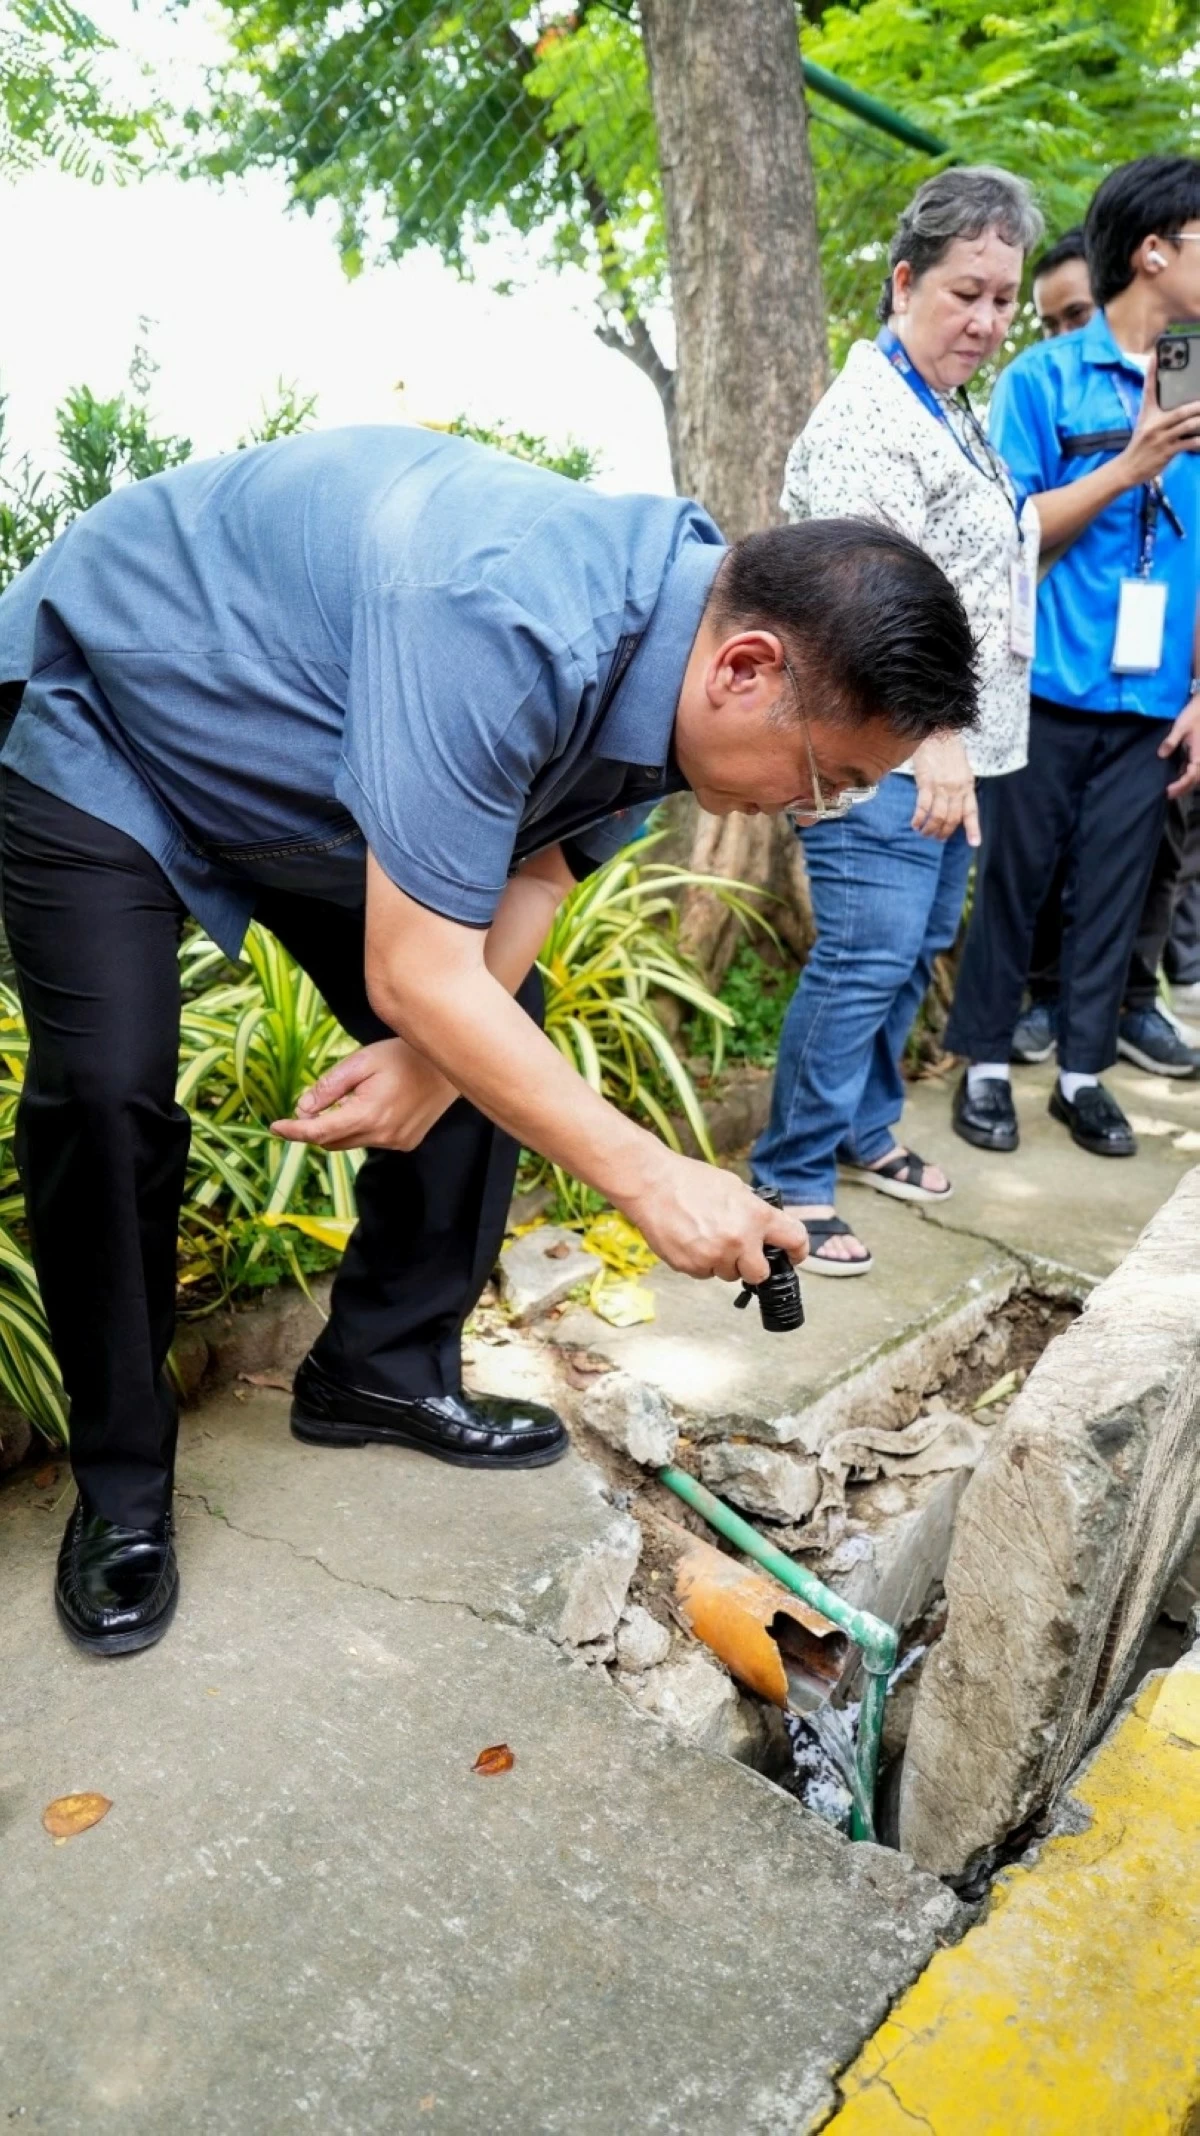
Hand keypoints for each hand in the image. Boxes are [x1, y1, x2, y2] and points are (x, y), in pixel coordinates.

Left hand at [272, 1038, 455, 1151]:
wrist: (448, 1062)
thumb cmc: (404, 1055)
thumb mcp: (360, 1062)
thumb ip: (329, 1087)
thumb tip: (303, 1109)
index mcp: (367, 1115)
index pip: (320, 1132)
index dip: (294, 1131)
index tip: (275, 1127)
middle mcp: (382, 1135)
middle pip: (333, 1141)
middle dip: (317, 1127)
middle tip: (313, 1104)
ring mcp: (397, 1142)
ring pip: (352, 1142)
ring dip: (341, 1126)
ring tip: (353, 1097)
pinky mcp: (407, 1142)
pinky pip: (372, 1141)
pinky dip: (363, 1128)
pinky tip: (376, 1104)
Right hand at [622, 1151, 808, 1283]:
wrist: (652, 1186)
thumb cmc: (690, 1181)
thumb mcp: (733, 1187)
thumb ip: (752, 1209)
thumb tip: (764, 1226)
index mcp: (756, 1217)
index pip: (795, 1241)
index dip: (798, 1250)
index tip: (794, 1254)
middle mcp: (740, 1241)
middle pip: (759, 1273)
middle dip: (753, 1265)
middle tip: (741, 1252)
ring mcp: (714, 1257)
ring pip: (728, 1274)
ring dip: (723, 1262)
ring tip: (705, 1237)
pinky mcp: (691, 1267)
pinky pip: (704, 1273)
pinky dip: (701, 1262)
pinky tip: (690, 1241)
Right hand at [910, 733, 979, 844]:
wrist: (936, 732)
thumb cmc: (946, 749)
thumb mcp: (960, 768)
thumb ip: (959, 786)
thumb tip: (954, 805)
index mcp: (967, 785)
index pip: (971, 811)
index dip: (973, 829)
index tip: (974, 843)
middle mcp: (957, 788)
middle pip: (953, 818)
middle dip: (944, 832)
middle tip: (936, 838)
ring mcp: (942, 786)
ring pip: (939, 816)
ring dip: (931, 829)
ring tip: (924, 833)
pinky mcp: (926, 783)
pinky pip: (924, 807)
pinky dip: (919, 819)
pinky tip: (914, 824)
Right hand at [1118, 353, 1199, 487]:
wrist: (1128, 468)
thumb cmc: (1141, 444)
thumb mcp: (1145, 424)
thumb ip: (1159, 411)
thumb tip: (1178, 404)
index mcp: (1148, 413)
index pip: (1149, 389)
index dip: (1152, 371)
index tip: (1156, 355)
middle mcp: (1155, 424)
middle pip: (1181, 410)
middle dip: (1198, 405)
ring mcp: (1161, 438)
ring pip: (1187, 425)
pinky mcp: (1167, 452)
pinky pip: (1188, 443)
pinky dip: (1199, 441)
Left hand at [1160, 694, 1199, 798]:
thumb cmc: (1194, 715)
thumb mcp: (1181, 726)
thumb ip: (1171, 741)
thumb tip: (1161, 754)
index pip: (1192, 775)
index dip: (1181, 785)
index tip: (1168, 791)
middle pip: (1195, 780)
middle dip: (1182, 789)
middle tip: (1167, 795)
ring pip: (1196, 776)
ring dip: (1185, 784)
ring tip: (1171, 790)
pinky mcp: (1198, 754)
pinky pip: (1194, 769)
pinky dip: (1186, 776)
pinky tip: (1176, 778)